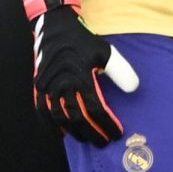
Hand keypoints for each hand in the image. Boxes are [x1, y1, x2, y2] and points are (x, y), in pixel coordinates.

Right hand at [22, 0, 132, 144]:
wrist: (55, 29)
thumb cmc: (83, 42)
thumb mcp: (106, 52)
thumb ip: (121, 71)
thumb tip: (133, 89)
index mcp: (79, 76)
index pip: (95, 109)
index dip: (106, 124)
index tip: (117, 133)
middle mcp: (61, 84)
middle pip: (77, 117)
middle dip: (92, 132)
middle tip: (103, 142)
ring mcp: (47, 87)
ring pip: (59, 117)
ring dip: (73, 132)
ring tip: (86, 139)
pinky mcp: (39, 86)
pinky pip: (41, 110)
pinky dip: (50, 125)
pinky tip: (61, 134)